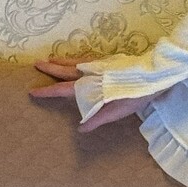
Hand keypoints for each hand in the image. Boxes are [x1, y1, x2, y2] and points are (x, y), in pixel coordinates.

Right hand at [29, 57, 150, 133]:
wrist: (154, 75)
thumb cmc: (136, 95)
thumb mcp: (117, 111)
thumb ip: (98, 118)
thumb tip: (80, 128)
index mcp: (90, 86)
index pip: (63, 89)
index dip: (48, 91)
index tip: (33, 91)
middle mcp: (92, 72)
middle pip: (66, 70)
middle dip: (50, 68)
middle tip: (36, 64)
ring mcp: (100, 65)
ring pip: (75, 61)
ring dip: (62, 61)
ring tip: (51, 59)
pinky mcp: (108, 61)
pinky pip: (85, 59)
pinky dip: (76, 59)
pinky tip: (76, 60)